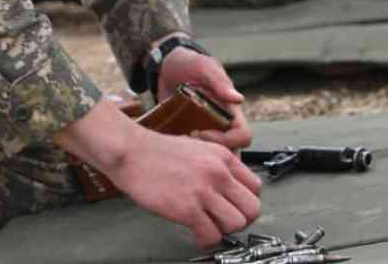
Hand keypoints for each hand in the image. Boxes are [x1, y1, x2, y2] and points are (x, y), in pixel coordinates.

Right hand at [54, 99, 261, 248]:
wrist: (132, 153)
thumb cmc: (158, 152)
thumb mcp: (198, 148)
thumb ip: (216, 166)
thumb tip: (227, 188)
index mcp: (223, 157)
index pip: (255, 187)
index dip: (245, 202)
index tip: (233, 207)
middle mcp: (218, 173)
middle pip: (252, 209)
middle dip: (240, 220)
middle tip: (224, 221)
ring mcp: (204, 191)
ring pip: (236, 224)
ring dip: (223, 230)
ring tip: (207, 226)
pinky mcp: (188, 209)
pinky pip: (211, 235)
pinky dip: (205, 240)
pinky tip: (195, 234)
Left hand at [157, 44, 252, 150]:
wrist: (165, 66)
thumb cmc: (189, 63)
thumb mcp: (203, 67)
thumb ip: (219, 81)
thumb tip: (238, 98)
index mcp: (231, 111)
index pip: (243, 137)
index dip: (227, 141)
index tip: (201, 132)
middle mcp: (221, 125)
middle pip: (230, 154)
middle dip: (210, 156)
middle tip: (186, 141)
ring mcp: (204, 132)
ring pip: (211, 158)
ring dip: (197, 158)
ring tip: (176, 145)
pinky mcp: (187, 135)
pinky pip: (190, 153)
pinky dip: (181, 154)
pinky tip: (167, 143)